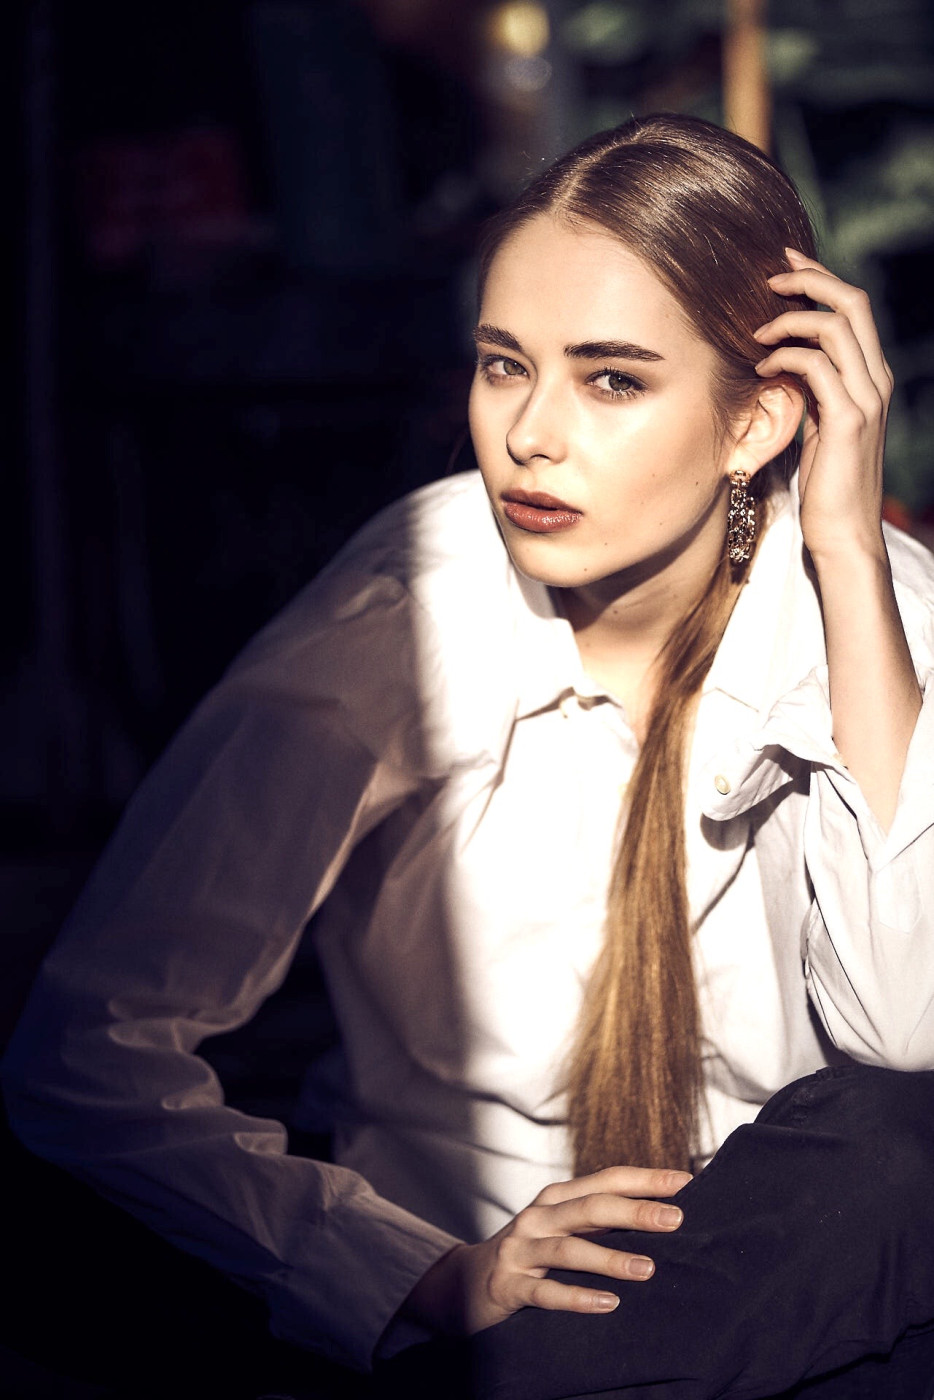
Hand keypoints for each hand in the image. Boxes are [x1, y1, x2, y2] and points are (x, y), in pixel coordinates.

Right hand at [402, 1165, 690, 1335]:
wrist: (466, 1283)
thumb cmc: (530, 1253)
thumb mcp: (561, 1228)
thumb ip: (600, 1219)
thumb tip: (660, 1214)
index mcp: (556, 1198)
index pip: (606, 1180)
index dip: (644, 1179)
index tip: (685, 1182)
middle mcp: (539, 1217)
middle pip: (590, 1207)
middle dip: (635, 1211)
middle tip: (676, 1219)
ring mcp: (521, 1250)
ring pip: (569, 1249)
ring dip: (610, 1258)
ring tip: (647, 1269)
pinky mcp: (508, 1285)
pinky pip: (545, 1292)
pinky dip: (577, 1297)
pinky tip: (608, 1304)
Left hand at [752, 248, 893, 564]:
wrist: (843, 533)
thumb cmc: (824, 485)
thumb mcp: (818, 425)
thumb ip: (812, 390)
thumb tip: (782, 360)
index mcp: (870, 377)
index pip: (854, 309)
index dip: (820, 279)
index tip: (783, 265)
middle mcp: (875, 380)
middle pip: (851, 302)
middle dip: (808, 280)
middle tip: (768, 279)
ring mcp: (866, 398)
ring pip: (835, 326)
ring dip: (788, 321)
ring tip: (756, 334)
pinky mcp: (848, 420)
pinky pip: (816, 366)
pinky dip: (784, 358)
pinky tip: (761, 369)